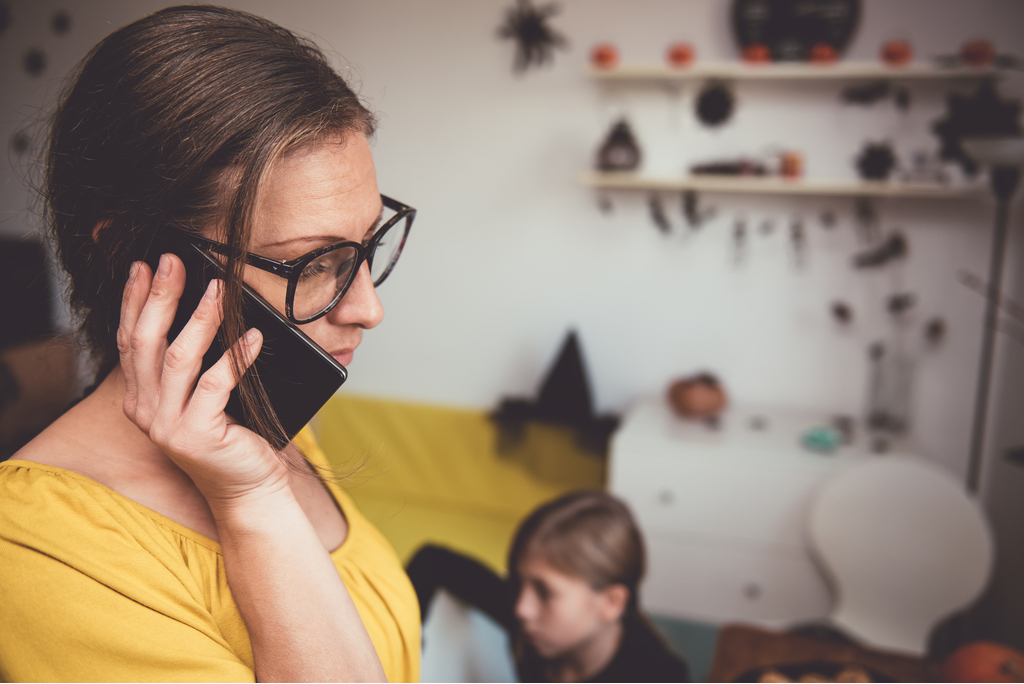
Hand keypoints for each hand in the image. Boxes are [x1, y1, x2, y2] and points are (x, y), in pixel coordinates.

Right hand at [118, 254, 289, 503]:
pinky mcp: (197, 436)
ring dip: (199, 319)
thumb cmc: (232, 434)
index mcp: (141, 398)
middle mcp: (146, 411)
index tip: (144, 266)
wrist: (250, 487)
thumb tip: (207, 304)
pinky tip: (253, 336)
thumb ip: (194, 362)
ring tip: (218, 289)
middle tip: (172, 261)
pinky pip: (216, 384)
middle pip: (146, 342)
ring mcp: (168, 426)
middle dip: (159, 297)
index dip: (135, 301)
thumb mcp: (204, 394)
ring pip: (178, 359)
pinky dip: (236, 356)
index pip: (131, 341)